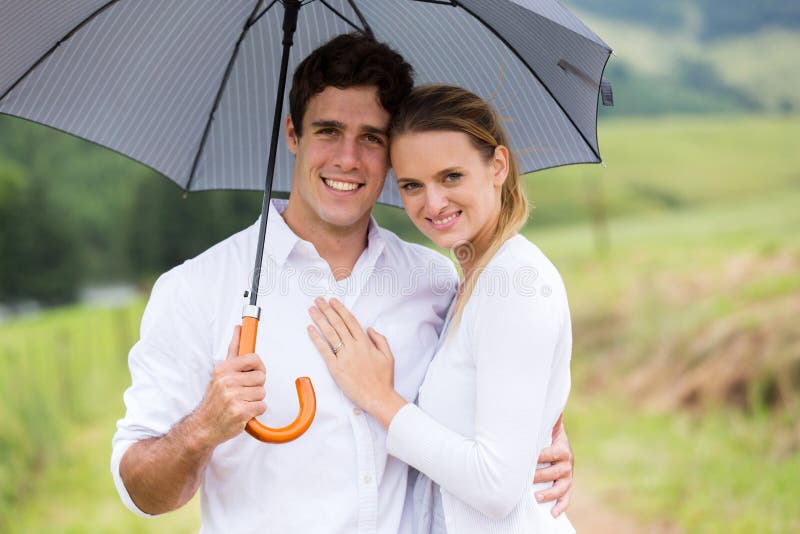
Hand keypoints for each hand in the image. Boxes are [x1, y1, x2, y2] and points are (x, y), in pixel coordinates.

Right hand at [191, 326, 266, 446]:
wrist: (202, 427)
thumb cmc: (214, 401)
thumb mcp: (220, 373)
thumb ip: (233, 351)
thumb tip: (239, 329)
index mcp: (223, 369)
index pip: (253, 359)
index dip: (258, 367)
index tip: (254, 371)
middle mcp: (226, 381)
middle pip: (261, 377)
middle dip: (255, 386)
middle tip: (242, 393)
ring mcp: (233, 397)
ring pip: (262, 392)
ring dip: (255, 400)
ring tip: (241, 403)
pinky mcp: (240, 412)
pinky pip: (262, 406)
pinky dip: (255, 412)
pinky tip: (243, 412)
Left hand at [307, 298, 405, 425]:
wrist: (379, 397)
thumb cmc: (384, 379)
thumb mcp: (388, 356)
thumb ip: (379, 339)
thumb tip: (369, 328)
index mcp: (365, 343)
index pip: (350, 321)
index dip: (340, 309)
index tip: (333, 301)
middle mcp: (354, 347)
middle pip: (338, 324)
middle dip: (327, 310)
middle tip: (318, 300)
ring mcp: (344, 357)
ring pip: (330, 334)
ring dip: (320, 320)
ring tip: (312, 310)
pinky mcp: (336, 368)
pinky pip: (324, 350)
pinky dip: (316, 338)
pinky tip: (310, 329)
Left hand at [534, 413, 572, 516]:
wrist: (558, 445)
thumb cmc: (548, 435)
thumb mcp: (549, 426)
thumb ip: (549, 416)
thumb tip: (549, 401)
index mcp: (562, 448)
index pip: (553, 453)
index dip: (542, 455)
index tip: (530, 457)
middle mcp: (567, 463)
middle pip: (555, 472)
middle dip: (541, 475)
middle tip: (526, 479)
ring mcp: (567, 477)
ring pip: (561, 487)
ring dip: (549, 493)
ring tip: (536, 497)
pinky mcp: (566, 486)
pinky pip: (566, 499)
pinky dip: (561, 507)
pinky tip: (553, 514)